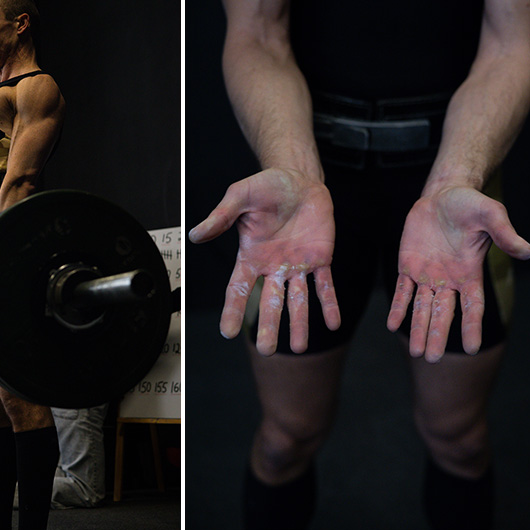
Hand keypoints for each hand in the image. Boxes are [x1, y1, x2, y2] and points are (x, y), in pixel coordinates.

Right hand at [188, 168, 340, 354]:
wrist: (298, 179)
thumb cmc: (266, 186)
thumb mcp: (239, 196)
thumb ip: (219, 217)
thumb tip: (195, 235)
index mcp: (250, 256)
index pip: (238, 289)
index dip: (233, 310)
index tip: (228, 331)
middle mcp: (273, 267)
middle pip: (270, 302)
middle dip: (269, 326)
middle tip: (267, 350)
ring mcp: (297, 266)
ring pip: (298, 301)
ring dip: (300, 324)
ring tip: (300, 348)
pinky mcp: (320, 259)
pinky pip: (325, 286)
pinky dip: (329, 304)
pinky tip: (334, 323)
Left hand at [387, 187, 529, 361]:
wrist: (443, 195)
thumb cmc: (471, 205)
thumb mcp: (491, 215)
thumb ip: (506, 234)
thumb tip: (528, 252)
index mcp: (470, 274)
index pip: (472, 307)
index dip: (471, 326)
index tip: (472, 347)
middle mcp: (448, 280)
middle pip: (443, 314)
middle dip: (437, 335)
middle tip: (431, 359)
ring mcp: (427, 274)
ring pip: (421, 308)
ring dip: (418, 329)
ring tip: (416, 352)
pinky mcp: (408, 265)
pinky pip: (402, 291)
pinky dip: (398, 308)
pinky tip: (392, 325)